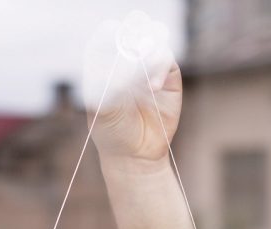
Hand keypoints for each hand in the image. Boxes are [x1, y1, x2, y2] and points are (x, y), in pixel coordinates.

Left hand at [83, 11, 180, 162]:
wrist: (136, 154)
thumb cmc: (112, 132)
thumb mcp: (102, 108)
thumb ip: (109, 82)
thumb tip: (125, 58)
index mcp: (103, 66)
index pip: (105, 38)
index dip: (109, 33)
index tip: (113, 36)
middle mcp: (125, 63)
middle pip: (131, 32)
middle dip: (133, 35)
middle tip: (133, 49)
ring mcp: (147, 68)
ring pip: (152, 40)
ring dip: (148, 49)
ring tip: (143, 70)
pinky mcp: (168, 77)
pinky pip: (166, 59)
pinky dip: (160, 68)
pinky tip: (154, 87)